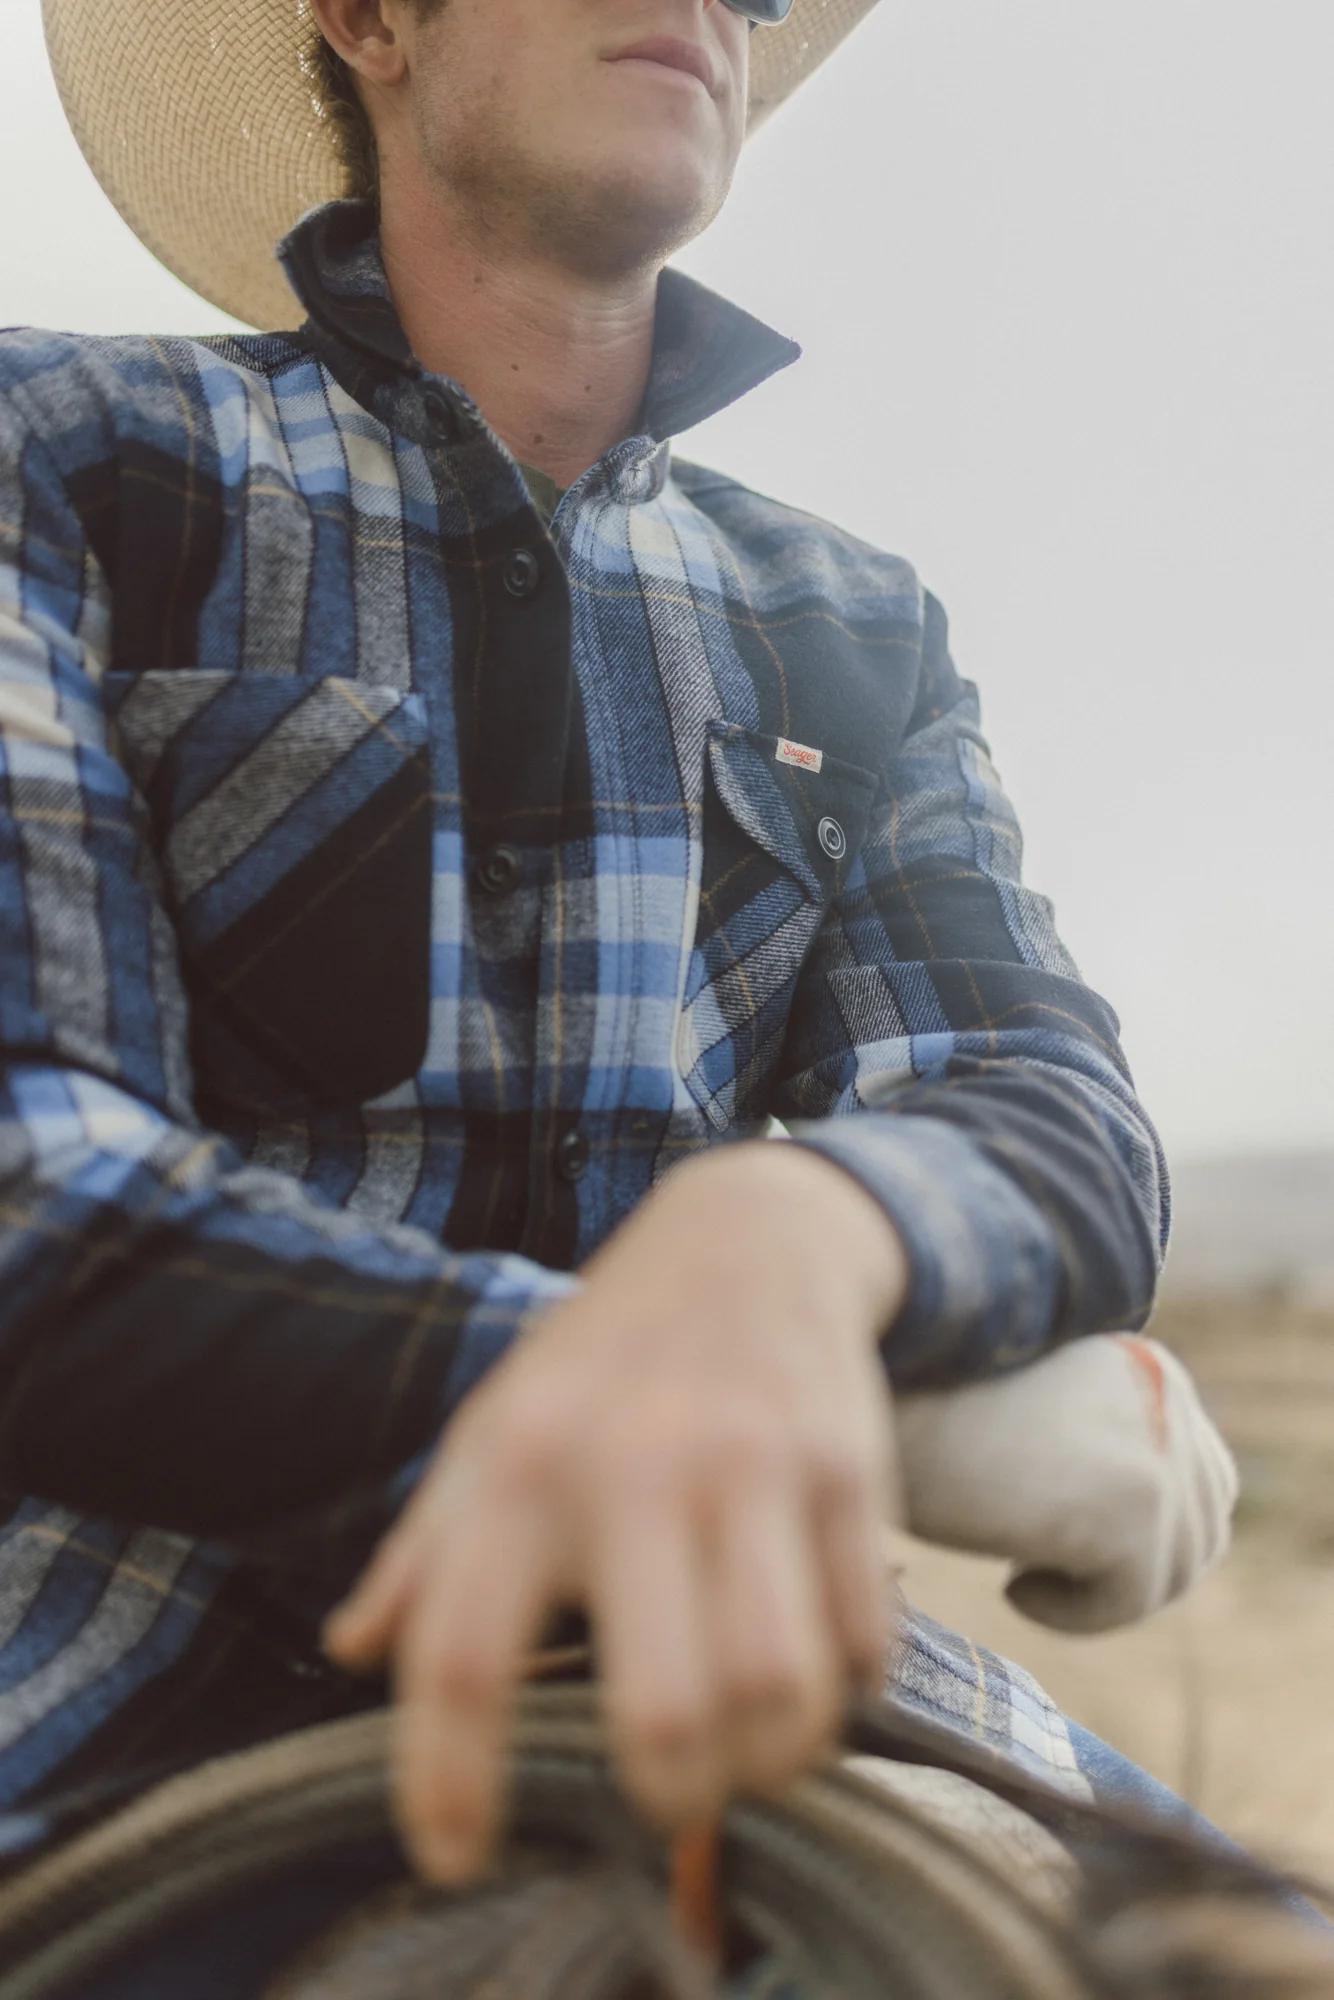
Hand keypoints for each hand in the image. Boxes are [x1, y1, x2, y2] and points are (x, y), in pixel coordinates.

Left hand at [324, 1142, 905, 1882]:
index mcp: (520, 1464)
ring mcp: (751, 1466)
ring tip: (745, 1752)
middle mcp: (633, 1467)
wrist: (745, 1237)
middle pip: (661, 1709)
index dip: (449, 1780)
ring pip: (776, 1691)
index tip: (456, 1855)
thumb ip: (423, 1549)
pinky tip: (809, 1667)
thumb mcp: (493, 1427)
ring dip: (766, 1761)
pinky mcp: (846, 1467)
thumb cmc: (603, 1356)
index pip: (460, 1656)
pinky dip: (840, 1688)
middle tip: (662, 1795)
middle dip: (667, 1795)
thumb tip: (352, 1651)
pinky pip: (860, 1638)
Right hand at [896, 1334, 1237, 1631]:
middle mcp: (1166, 1393)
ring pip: (1170, 1573)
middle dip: (1127, 1570)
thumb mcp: (1026, 1416)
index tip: (1056, 1547)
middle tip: (1039, 1570)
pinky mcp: (1136, 1503)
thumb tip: (1123, 1530)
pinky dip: (1070, 1611)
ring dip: (1095, 1590)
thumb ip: (1088, 1449)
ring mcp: (1158, 1446)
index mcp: (1144, 1366)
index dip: (1139, 1534)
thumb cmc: (913, 1413)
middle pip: (1200, 1531)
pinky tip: (1009, 1581)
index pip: (1202, 1479)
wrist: (860, 1393)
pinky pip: (1129, 1601)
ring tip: (1017, 1570)